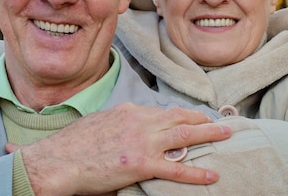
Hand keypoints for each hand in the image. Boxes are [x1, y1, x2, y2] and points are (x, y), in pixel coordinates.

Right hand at [18, 103, 231, 195]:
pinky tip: (212, 176)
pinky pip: (177, 168)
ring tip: (227, 135)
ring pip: (185, 135)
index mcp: (128, 110)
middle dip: (203, 119)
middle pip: (180, 117)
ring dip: (209, 134)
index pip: (162, 111)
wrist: (59, 160)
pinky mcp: (142, 164)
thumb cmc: (73, 145)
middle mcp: (140, 121)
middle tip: (221, 122)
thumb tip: (121, 126)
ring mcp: (143, 142)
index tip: (194, 117)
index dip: (182, 115)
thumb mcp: (97, 123)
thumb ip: (116, 122)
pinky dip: (197, 172)